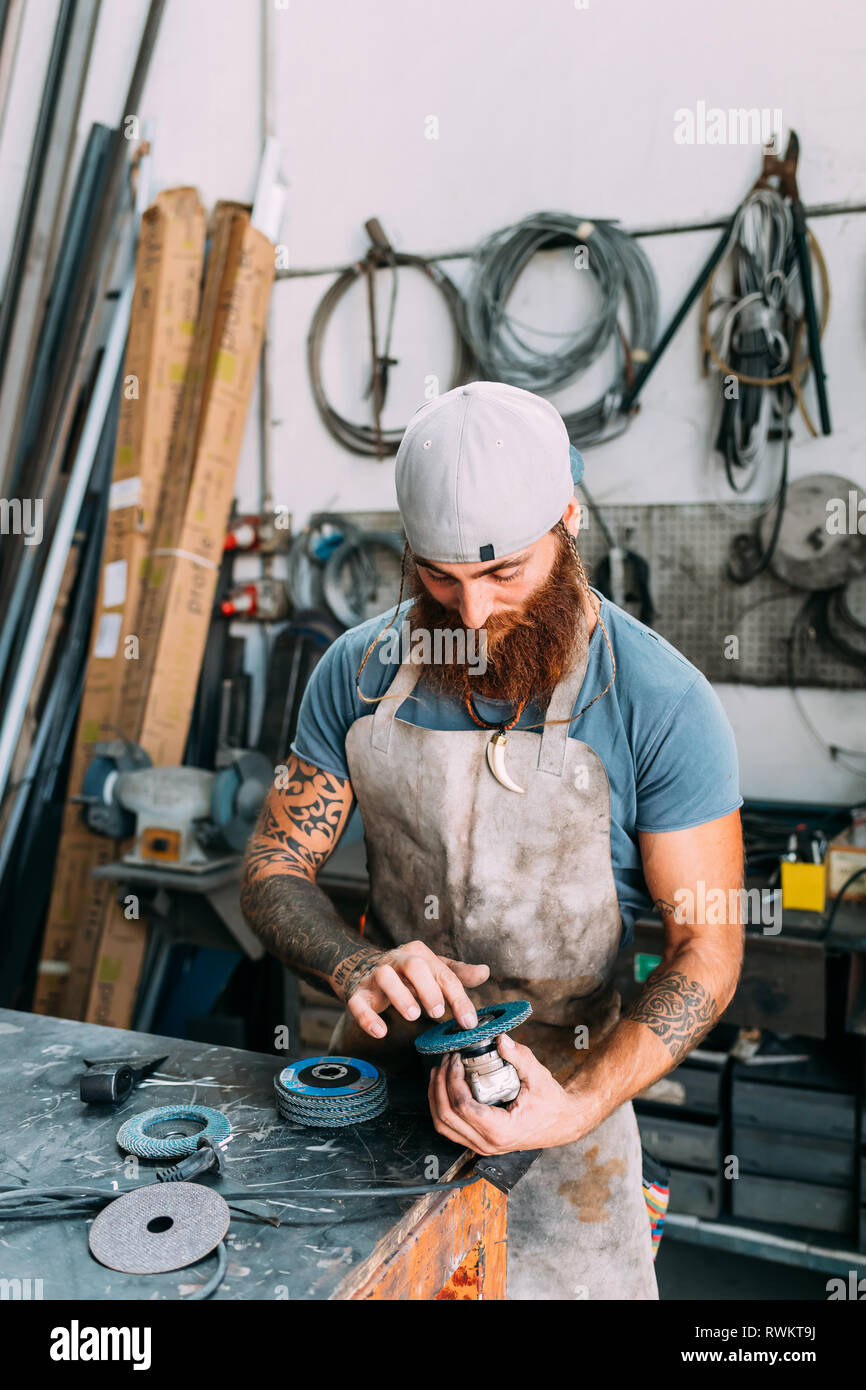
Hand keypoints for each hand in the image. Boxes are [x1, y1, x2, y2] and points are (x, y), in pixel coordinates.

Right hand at [337, 940, 489, 1039]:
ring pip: (385, 977)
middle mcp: (396, 960)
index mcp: (418, 953)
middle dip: (428, 989)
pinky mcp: (357, 993)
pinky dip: (367, 1017)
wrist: (363, 969)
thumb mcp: (433, 969)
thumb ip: (458, 973)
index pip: (443, 973)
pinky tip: (380, 1031)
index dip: (458, 998)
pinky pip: (358, 1002)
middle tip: (438, 1012)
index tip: (469, 1021)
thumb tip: (485, 972)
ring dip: (400, 996)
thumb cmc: (406, 974)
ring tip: (413, 1015)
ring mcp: (375, 975)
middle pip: (414, 966)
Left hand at [428, 1033, 589, 1154]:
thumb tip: (500, 1039)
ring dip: (436, 1098)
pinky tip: (445, 1088)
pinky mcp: (480, 1142)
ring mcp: (482, 1146)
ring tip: (438, 1072)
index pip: (462, 1106)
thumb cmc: (552, 1104)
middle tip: (445, 1062)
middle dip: (440, 1086)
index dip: (452, 1080)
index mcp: (500, 1130)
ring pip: (444, 1127)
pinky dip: (442, 1109)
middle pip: (446, 1117)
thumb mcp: (538, 1076)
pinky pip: (452, 1129)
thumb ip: (519, 1057)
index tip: (455, 1059)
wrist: (563, 1123)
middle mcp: (488, 1143)